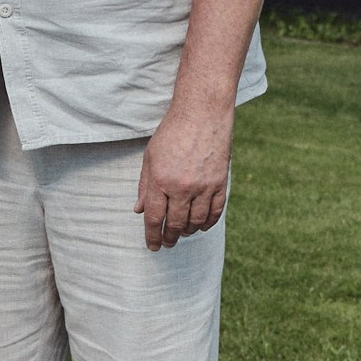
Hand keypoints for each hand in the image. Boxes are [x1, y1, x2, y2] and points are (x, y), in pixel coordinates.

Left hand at [136, 103, 230, 249]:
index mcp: (160, 181)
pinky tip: (201, 226)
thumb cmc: (172, 133)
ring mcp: (204, 186)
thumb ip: (145, 186)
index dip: (152, 236)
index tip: (153, 246)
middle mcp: (182, 187)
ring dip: (188, 231)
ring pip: (196, 221)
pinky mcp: (220, 183)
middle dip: (170, 237)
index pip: (155, 218)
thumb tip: (140, 211)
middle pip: (176, 224)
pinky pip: (216, 211)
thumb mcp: (150, 158)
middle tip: (167, 243)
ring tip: (182, 234)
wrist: (202, 114)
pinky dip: (208, 223)